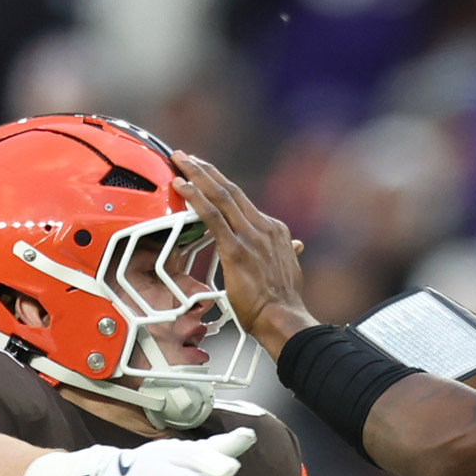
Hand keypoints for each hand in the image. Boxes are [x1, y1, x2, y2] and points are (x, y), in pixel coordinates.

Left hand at [174, 156, 314, 356]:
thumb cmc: (283, 302)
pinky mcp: (237, 249)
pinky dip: (195, 199)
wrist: (284, 319)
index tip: (207, 176)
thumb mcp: (289, 269)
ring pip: (220, 196)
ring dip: (197, 175)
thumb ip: (287, 253)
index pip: (242, 201)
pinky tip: (181, 187)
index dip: (221, 185)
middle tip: (187, 157)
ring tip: (180, 161)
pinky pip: (212, 217)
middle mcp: (263, 227)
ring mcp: (250, 236)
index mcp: (274, 230)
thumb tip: (296, 247)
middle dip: (206, 170)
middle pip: (230, 190)